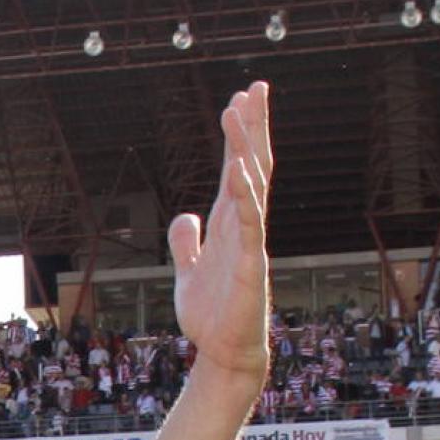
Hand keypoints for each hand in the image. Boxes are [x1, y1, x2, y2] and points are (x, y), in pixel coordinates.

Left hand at [171, 82, 273, 380]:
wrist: (224, 353)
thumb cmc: (212, 316)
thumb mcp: (188, 271)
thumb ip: (187, 242)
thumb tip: (185, 216)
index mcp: (229, 223)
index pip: (237, 168)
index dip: (239, 134)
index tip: (242, 97)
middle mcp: (243, 226)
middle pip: (251, 165)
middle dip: (252, 126)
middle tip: (255, 86)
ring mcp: (249, 243)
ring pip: (251, 185)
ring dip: (244, 147)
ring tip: (239, 111)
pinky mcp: (248, 266)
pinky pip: (249, 225)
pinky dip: (244, 196)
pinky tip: (237, 169)